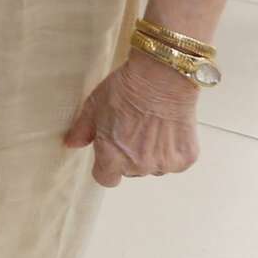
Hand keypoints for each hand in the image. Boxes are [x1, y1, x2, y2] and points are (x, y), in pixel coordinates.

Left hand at [63, 53, 201, 186]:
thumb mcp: (94, 106)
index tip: (110, 151)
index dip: (107, 166)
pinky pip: (175, 162)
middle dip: (130, 156)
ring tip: (152, 127)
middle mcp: (138, 166)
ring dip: (152, 154)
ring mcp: (164, 164)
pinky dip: (172, 150)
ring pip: (154, 166)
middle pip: (131, 171)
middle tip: (133, 129)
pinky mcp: (185, 159)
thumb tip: (72, 144)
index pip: (106, 179)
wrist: (163, 78)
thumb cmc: (126, 89)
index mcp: (112, 157)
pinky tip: (168, 129)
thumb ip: (82, 130)